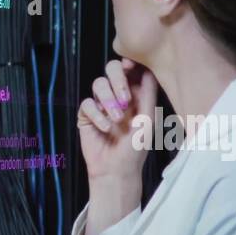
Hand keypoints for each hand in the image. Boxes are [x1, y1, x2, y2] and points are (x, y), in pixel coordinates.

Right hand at [77, 57, 157, 181]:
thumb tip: (149, 71)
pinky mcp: (86, 115)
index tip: (129, 65)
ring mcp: (101, 105)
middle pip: (111, 70)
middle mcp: (117, 96)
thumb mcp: (147, 121)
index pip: (130, 70)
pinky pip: (87, 103)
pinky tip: (105, 128)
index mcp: (135, 95)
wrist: (116, 171)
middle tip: (125, 99)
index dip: (128, 63)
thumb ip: (148, 95)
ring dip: (108, 99)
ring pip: (98, 83)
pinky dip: (96, 114)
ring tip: (117, 119)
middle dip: (117, 79)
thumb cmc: (135, 149)